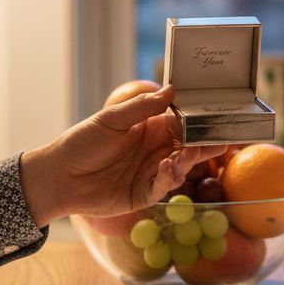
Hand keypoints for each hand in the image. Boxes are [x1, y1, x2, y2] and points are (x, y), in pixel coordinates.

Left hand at [19, 85, 225, 224]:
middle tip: (224, 138)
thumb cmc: (82, 142)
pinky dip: (170, 177)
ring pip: (181, 166)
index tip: (216, 114)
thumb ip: (142, 108)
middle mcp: (155, 150)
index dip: (197, 119)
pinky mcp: (144, 194)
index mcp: (149, 128)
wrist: (59, 176)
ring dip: (190, 159)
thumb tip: (172, 90)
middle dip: (205, 142)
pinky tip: (167, 167)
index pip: (181, 122)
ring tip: (193, 152)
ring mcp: (151, 173)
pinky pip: (164, 187)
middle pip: (188, 145)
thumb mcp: (110, 120)